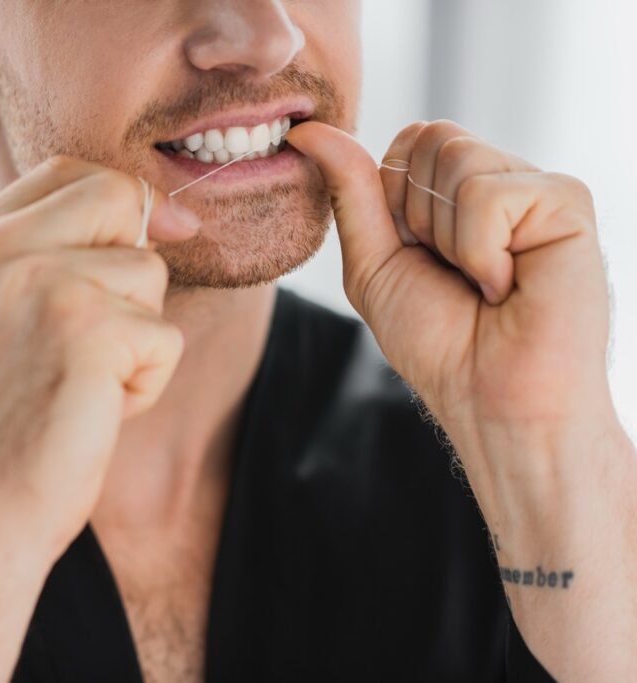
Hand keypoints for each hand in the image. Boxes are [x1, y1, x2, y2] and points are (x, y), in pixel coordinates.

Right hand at [0, 157, 200, 681]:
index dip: (120, 201)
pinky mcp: (85, 326)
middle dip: (135, 262)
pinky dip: (146, 382)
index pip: (68, 172)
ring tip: (83, 385)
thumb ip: (53, 255)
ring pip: (149, 272)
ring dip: (136, 337)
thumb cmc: (3, 424)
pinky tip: (95, 412)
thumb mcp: (0, 319)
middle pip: (118, 196)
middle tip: (105, 333)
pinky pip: (164, 335)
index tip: (154, 236)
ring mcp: (37, 282)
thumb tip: (163, 213)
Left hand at [287, 121, 636, 680]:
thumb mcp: (375, 264)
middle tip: (454, 273)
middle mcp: (498, 180)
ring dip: (448, 237)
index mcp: (455, 193)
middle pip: (428, 138)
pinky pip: (490, 191)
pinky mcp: (567, 201)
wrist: (491, 397)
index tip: (417, 254)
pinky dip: (481, 249)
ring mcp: (535, 187)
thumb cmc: (439, 343)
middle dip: (418, 216)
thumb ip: (350, 191)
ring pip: (456, 157)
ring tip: (484, 282)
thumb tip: (308, 129)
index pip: (406, 141)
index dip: (393, 197)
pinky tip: (508, 284)